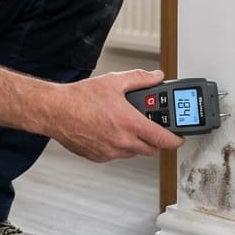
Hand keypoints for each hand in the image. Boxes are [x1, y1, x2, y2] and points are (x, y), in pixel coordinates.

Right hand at [47, 69, 184, 161]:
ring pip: (134, 153)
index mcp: (129, 123)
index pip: (163, 139)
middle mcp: (122, 141)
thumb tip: (156, 77)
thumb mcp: (113, 81)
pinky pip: (117, 155)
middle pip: (151, 149)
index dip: (175, 139)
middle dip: (155, 139)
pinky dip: (119, 146)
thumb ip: (139, 78)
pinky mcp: (99, 157)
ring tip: (125, 125)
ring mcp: (110, 152)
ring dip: (136, 142)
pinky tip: (109, 131)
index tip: (179, 137)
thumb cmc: (79, 98)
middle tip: (151, 127)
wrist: (55, 111)